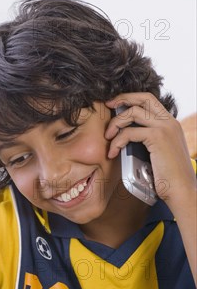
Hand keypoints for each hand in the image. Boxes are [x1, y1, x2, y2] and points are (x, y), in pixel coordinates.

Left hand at [104, 92, 195, 210]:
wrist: (182, 190)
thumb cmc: (168, 178)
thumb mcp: (159, 153)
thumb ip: (148, 141)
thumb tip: (127, 137)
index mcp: (170, 123)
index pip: (150, 100)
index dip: (131, 98)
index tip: (116, 104)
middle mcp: (169, 121)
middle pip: (143, 98)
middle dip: (122, 98)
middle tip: (107, 106)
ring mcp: (164, 128)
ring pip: (132, 113)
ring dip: (115, 123)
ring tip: (108, 137)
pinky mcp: (157, 137)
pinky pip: (129, 132)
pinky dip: (117, 141)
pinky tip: (113, 152)